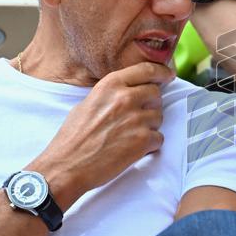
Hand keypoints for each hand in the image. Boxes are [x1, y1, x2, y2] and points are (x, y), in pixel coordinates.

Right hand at [31, 62, 173, 205]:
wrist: (67, 165)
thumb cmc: (73, 137)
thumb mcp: (88, 103)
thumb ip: (112, 94)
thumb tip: (129, 91)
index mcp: (110, 85)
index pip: (146, 69)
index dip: (161, 72)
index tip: (168, 75)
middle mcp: (126, 98)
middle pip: (156, 94)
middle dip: (151, 104)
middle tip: (139, 116)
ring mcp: (136, 119)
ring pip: (158, 117)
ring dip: (149, 126)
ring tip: (129, 135)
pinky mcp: (142, 141)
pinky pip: (158, 138)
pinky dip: (149, 144)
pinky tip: (132, 148)